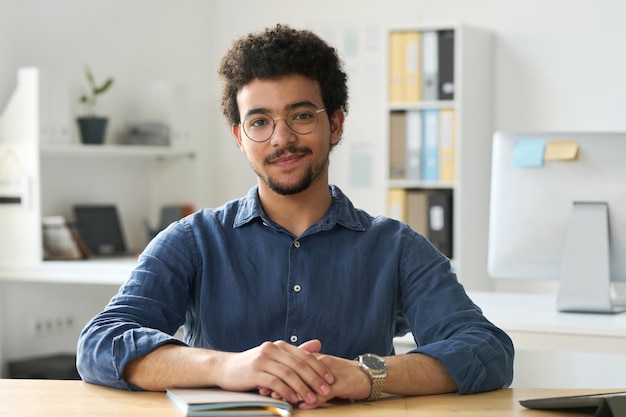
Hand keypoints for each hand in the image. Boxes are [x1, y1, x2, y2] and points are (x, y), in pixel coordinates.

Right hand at [214, 339, 333, 406]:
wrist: (225, 368)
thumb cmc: (253, 365)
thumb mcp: (275, 356)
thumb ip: (295, 353)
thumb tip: (318, 344)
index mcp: (280, 345)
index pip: (304, 356)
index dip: (319, 367)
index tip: (330, 379)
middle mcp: (272, 349)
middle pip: (299, 365)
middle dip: (315, 379)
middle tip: (326, 391)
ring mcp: (263, 360)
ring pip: (289, 374)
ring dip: (303, 388)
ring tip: (312, 398)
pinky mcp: (254, 372)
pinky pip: (275, 382)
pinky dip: (287, 391)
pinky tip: (294, 399)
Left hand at [260, 340, 371, 409]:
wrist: (369, 374)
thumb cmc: (346, 374)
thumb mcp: (325, 371)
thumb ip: (309, 373)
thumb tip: (290, 379)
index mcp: (316, 359)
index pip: (293, 364)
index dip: (277, 372)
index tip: (262, 378)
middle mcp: (320, 363)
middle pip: (296, 372)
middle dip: (279, 381)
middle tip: (264, 388)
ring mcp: (329, 374)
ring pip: (306, 383)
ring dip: (291, 391)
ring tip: (277, 398)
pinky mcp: (339, 385)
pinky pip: (323, 394)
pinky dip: (312, 400)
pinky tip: (301, 406)